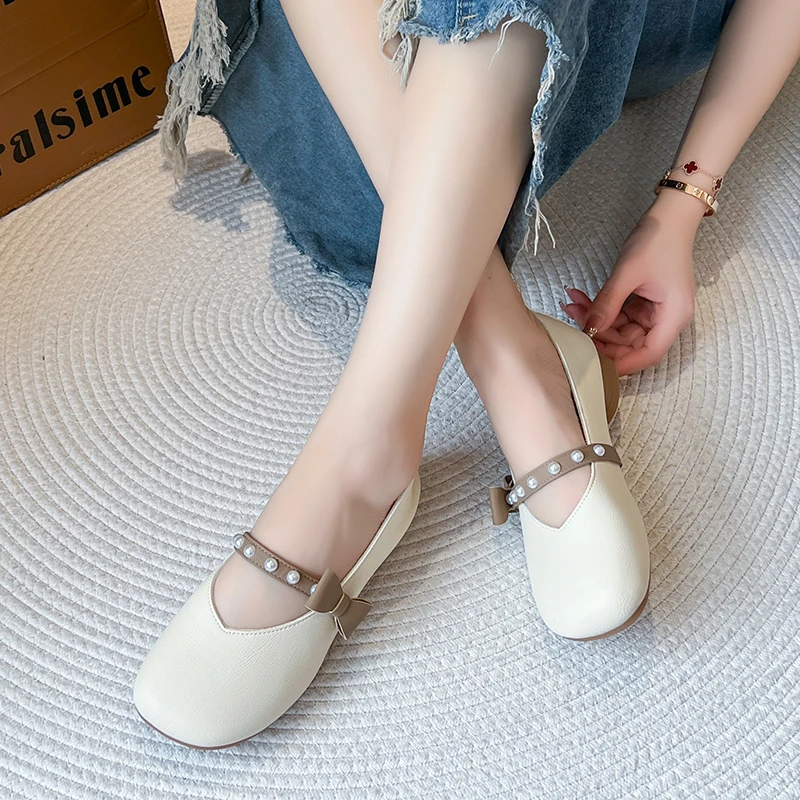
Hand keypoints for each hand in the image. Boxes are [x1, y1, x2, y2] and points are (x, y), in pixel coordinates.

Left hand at [560, 191, 703, 374]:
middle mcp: (668, 318)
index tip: (593, 362)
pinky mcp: (646, 302)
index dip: (621, 362)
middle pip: (631, 343)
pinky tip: (581, 299)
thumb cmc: (658, 240)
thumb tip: (589, 330)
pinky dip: (602, 309)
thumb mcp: (627, 273)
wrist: (669, 214)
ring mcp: (656, 310)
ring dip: (596, 319)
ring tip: (572, 303)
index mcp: (674, 316)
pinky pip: (621, 315)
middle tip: (573, 319)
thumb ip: (607, 304)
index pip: (648, 354)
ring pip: (622, 329)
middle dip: (600, 335)